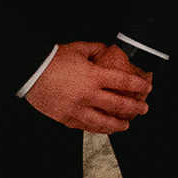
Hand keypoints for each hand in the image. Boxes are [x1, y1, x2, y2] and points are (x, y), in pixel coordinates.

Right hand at [26, 41, 152, 132]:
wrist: (30, 72)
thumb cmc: (53, 59)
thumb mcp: (79, 49)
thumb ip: (97, 49)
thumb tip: (108, 49)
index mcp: (94, 77)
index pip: (124, 83)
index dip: (138, 86)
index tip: (147, 89)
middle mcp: (88, 95)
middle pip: (118, 105)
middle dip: (134, 108)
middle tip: (143, 109)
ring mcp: (76, 109)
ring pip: (102, 122)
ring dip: (117, 125)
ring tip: (126, 125)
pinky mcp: (65, 118)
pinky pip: (84, 127)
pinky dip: (96, 128)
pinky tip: (102, 128)